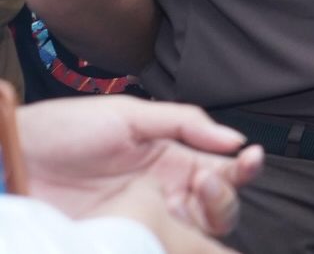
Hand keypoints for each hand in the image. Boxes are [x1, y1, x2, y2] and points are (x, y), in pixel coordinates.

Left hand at [19, 95, 263, 251]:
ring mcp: (142, 222)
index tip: (249, 159)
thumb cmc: (66, 129)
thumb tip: (234, 139)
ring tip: (191, 198)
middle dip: (226, 196)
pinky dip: (169, 245)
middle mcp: (164, 196)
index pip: (223, 172)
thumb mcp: (128, 115)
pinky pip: (155, 249)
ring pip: (194, 235)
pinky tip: (164, 231)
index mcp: (173, 162)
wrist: (16, 154)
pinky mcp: (119, 243)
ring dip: (207, 219)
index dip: (244, 169)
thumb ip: (184, 121)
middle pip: (218, 210)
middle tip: (207, 182)